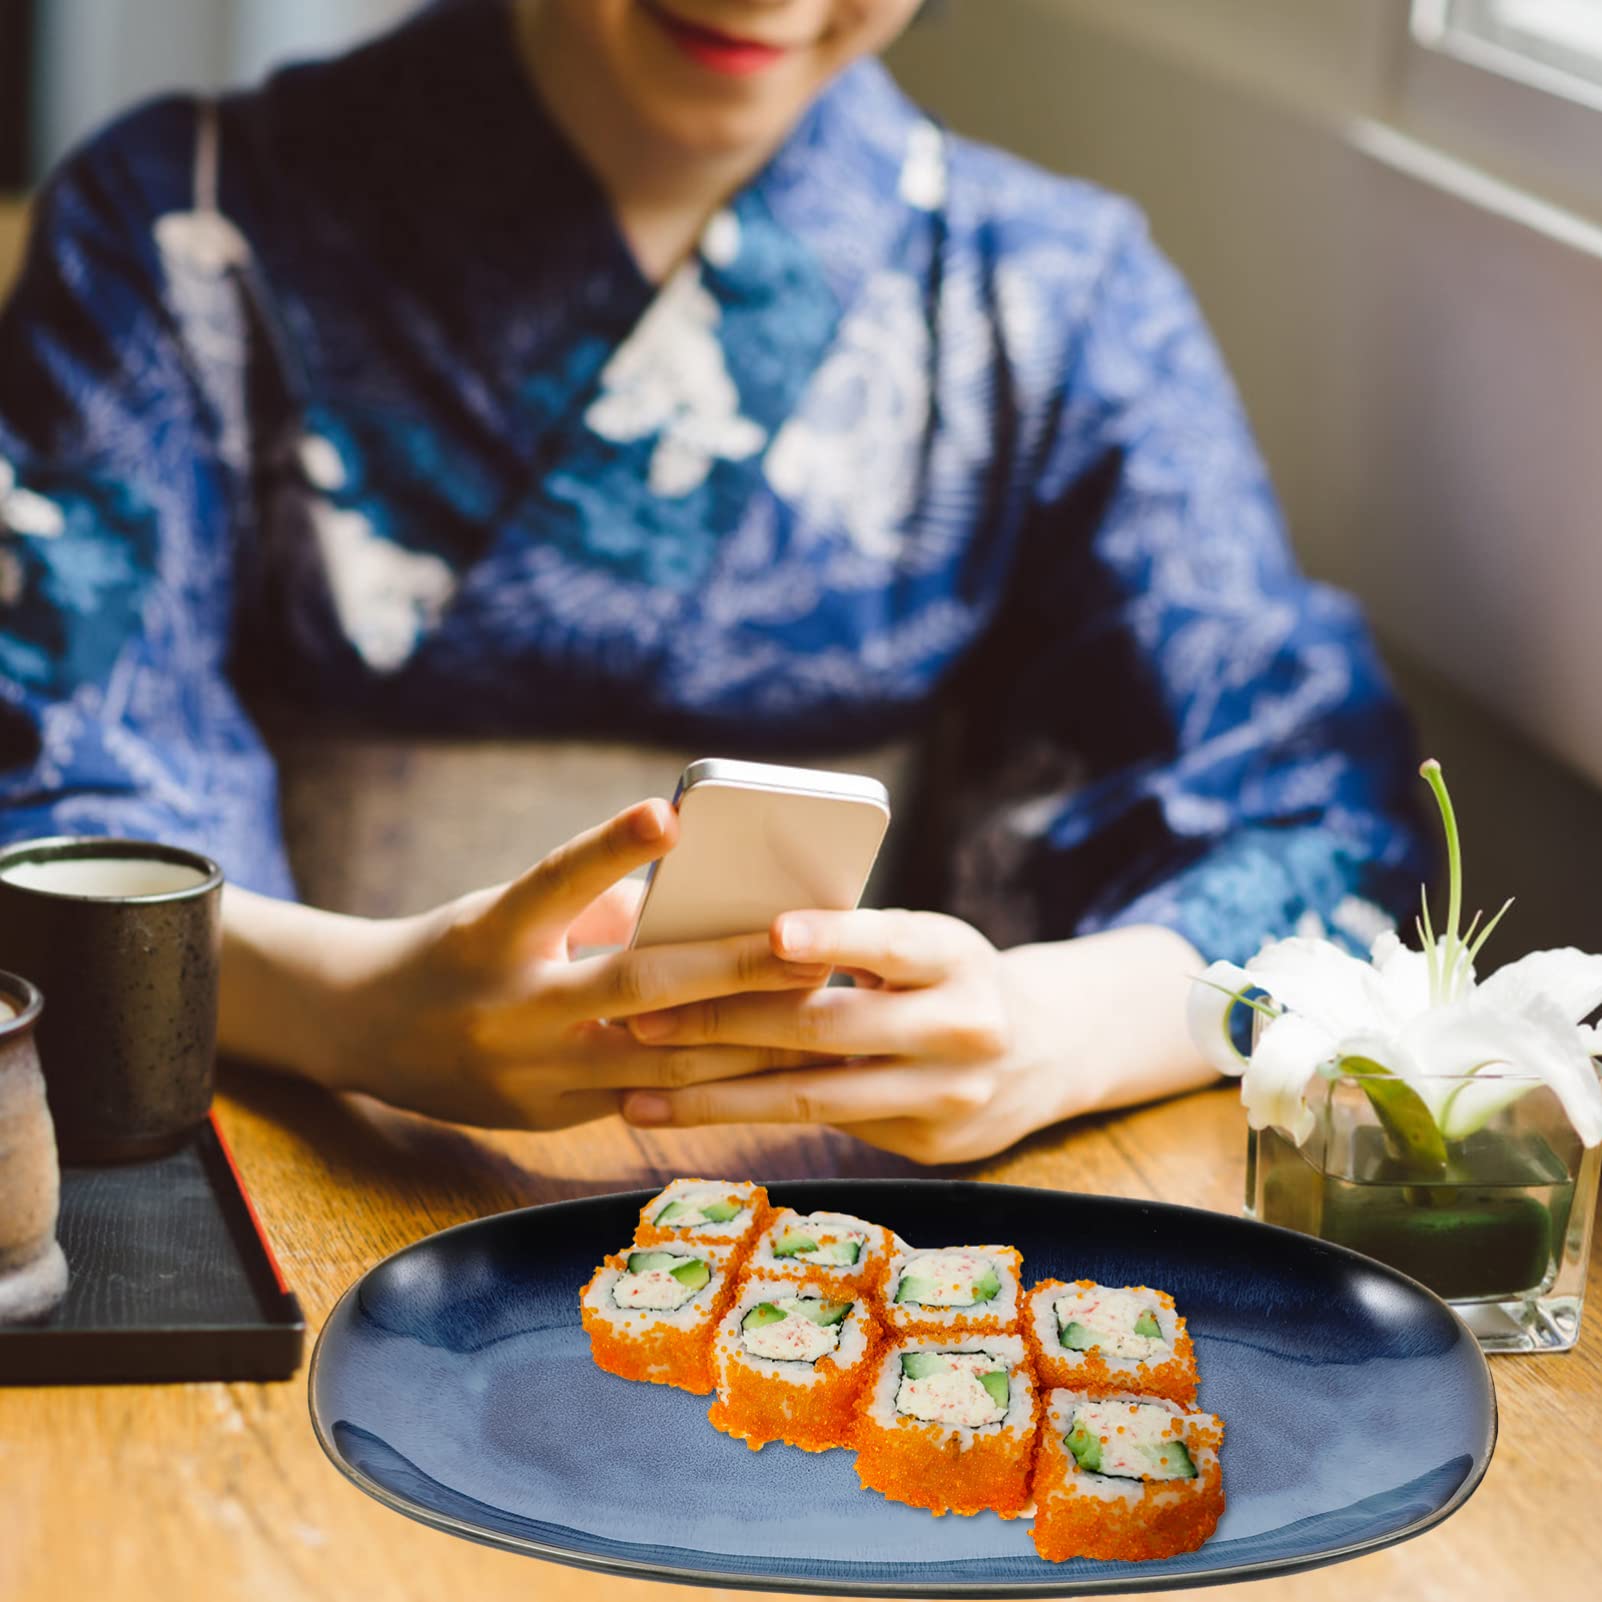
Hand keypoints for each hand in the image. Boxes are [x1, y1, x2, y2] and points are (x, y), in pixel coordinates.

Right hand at [221, 800, 827, 1129]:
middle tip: (810, 945)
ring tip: (819, 1011)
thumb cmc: (461, 948)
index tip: (670, 813)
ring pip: (659, 1063)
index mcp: (490, 936)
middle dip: (733, 969)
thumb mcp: (508, 909)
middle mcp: (507, 1010)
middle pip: (635, 990)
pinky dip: (711, 1081)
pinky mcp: (546, 1120)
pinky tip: (776, 1068)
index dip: (610, 849)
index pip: (555, 883)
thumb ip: (600, 906)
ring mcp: (527, 1077)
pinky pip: (647, 1100)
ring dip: (745, 1040)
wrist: (366, 1030)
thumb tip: (709, 908)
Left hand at [616, 914, 1214, 1163]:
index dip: (833, 937)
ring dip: (716, 1094)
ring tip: (636, 1090)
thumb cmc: (948, 973)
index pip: (891, 943)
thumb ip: (852, 943)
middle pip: (830, 1029)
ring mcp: (949, 1096)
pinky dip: (745, 1117)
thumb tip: (728, 934)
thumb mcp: (924, 942)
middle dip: (726, 1025)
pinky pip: (820, 1129)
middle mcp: (964, 1028)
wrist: (1045, 1048)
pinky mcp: (927, 1146)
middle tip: (640, 1019)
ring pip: (815, 1097)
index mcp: (957, 955)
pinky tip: (682, 1114)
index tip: (771, 932)